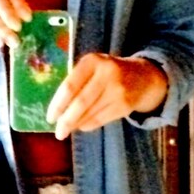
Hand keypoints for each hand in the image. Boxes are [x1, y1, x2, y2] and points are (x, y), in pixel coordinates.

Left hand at [46, 54, 168, 140]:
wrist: (143, 77)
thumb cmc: (108, 73)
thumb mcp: (92, 68)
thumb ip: (76, 82)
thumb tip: (57, 111)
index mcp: (92, 61)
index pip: (70, 86)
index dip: (58, 104)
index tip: (50, 118)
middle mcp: (107, 73)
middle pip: (81, 102)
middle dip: (66, 120)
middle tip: (58, 132)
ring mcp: (118, 90)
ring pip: (90, 113)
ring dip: (76, 124)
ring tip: (67, 129)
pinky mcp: (125, 105)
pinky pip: (101, 120)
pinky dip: (88, 125)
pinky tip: (82, 125)